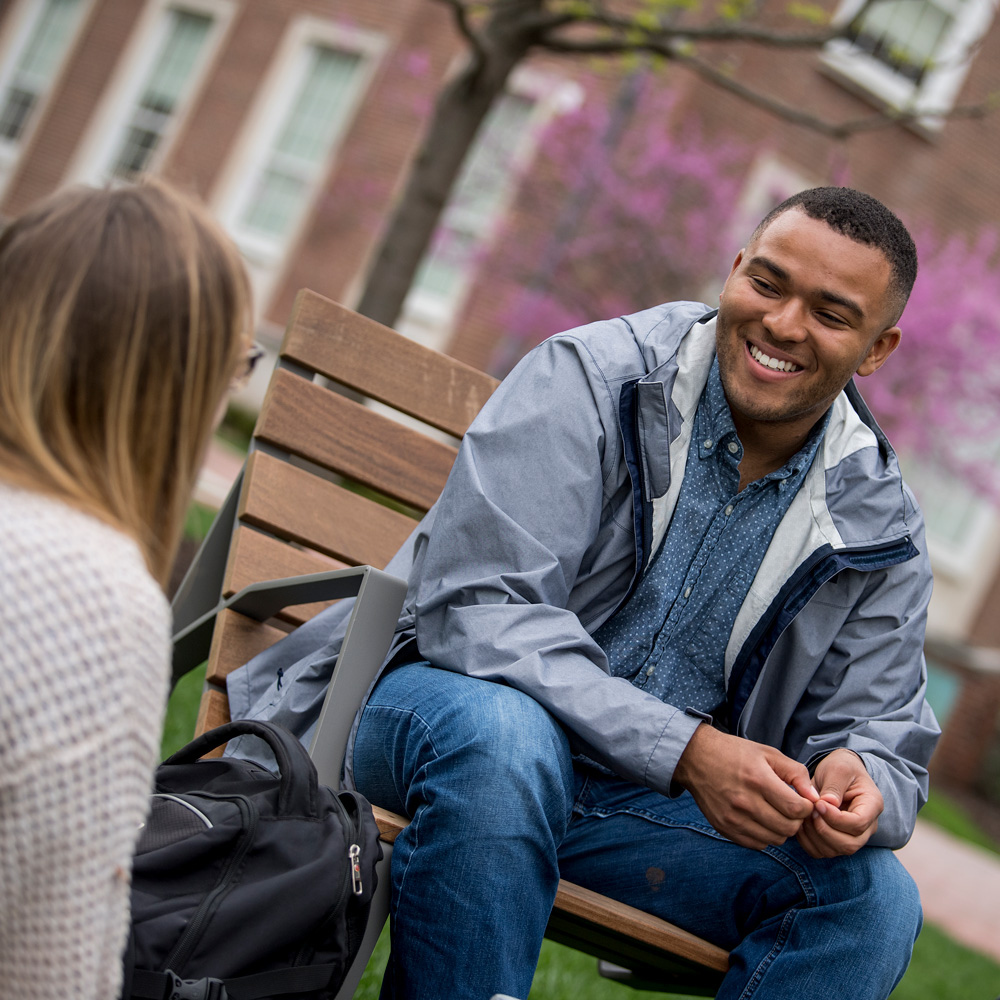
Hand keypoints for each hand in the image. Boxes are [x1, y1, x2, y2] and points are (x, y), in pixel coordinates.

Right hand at [674, 726, 817, 849]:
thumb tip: (815, 797)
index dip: (807, 808)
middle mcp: (745, 802)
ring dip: (781, 829)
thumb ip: (796, 773)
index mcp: (758, 779)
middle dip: (796, 820)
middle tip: (789, 807)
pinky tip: (760, 819)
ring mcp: (733, 818)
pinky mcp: (724, 828)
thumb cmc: (735, 753)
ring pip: (774, 840)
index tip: (802, 801)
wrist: (697, 758)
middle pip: (788, 828)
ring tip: (774, 812)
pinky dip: (764, 835)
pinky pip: (757, 844)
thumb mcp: (768, 753)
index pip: (796, 809)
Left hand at [796, 749, 882, 858]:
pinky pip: (821, 851)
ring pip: (834, 851)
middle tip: (810, 810)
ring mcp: (852, 837)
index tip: (818, 803)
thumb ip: (834, 786)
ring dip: (813, 835)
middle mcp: (867, 827)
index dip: (835, 818)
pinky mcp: (836, 841)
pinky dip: (807, 841)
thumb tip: (828, 803)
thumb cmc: (841, 767)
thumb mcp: (838, 768)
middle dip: (823, 830)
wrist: (838, 773)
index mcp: (872, 806)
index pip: (858, 824)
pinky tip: (801, 822)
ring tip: (804, 814)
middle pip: (849, 844)